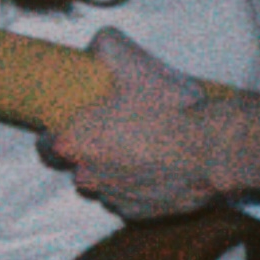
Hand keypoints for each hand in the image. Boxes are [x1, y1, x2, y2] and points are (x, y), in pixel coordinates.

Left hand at [45, 30, 227, 219]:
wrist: (214, 150)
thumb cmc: (169, 108)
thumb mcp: (134, 62)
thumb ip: (105, 46)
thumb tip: (96, 46)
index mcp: (75, 142)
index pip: (46, 142)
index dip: (60, 129)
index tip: (81, 117)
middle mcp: (86, 176)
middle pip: (78, 163)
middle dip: (94, 148)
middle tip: (122, 126)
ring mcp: (113, 198)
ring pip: (105, 181)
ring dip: (118, 167)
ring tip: (148, 145)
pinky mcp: (139, 214)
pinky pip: (130, 198)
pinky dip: (140, 184)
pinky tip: (161, 166)